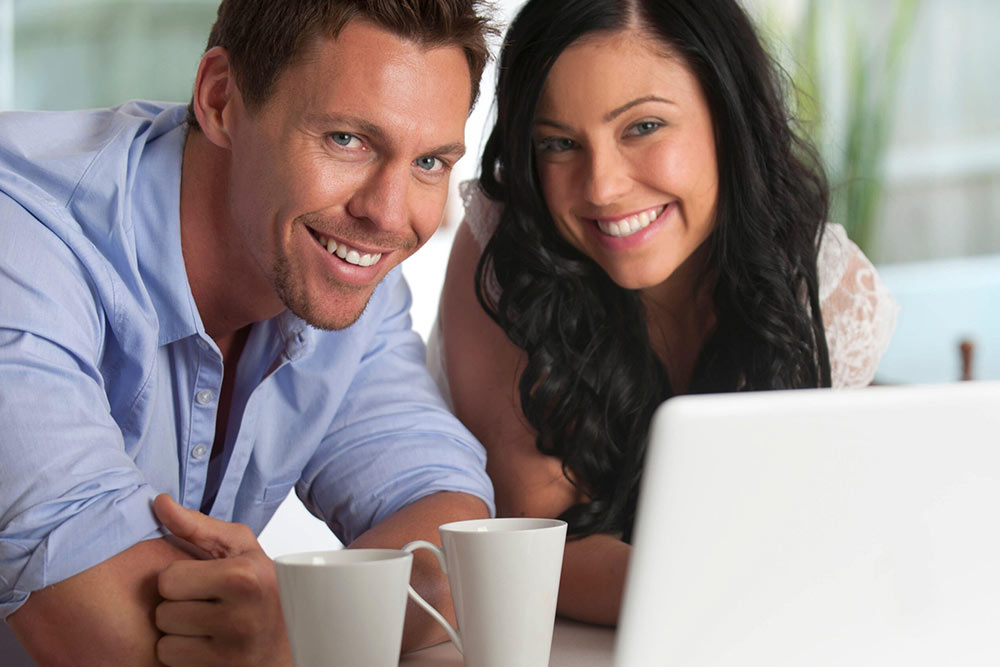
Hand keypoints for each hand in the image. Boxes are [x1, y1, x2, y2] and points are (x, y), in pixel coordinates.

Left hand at [152, 494, 291, 666]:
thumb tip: (159, 502)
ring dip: (179, 635)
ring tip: (206, 625)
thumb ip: (198, 526)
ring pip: (165, 643)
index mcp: (243, 577)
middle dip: (178, 608)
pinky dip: (183, 656)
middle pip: (164, 613)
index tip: (201, 581)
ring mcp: (234, 651)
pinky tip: (207, 644)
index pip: (168, 580)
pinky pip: (172, 663)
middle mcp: (240, 616)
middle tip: (205, 605)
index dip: (179, 580)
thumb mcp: (240, 549)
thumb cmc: (264, 585)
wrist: (297, 633)